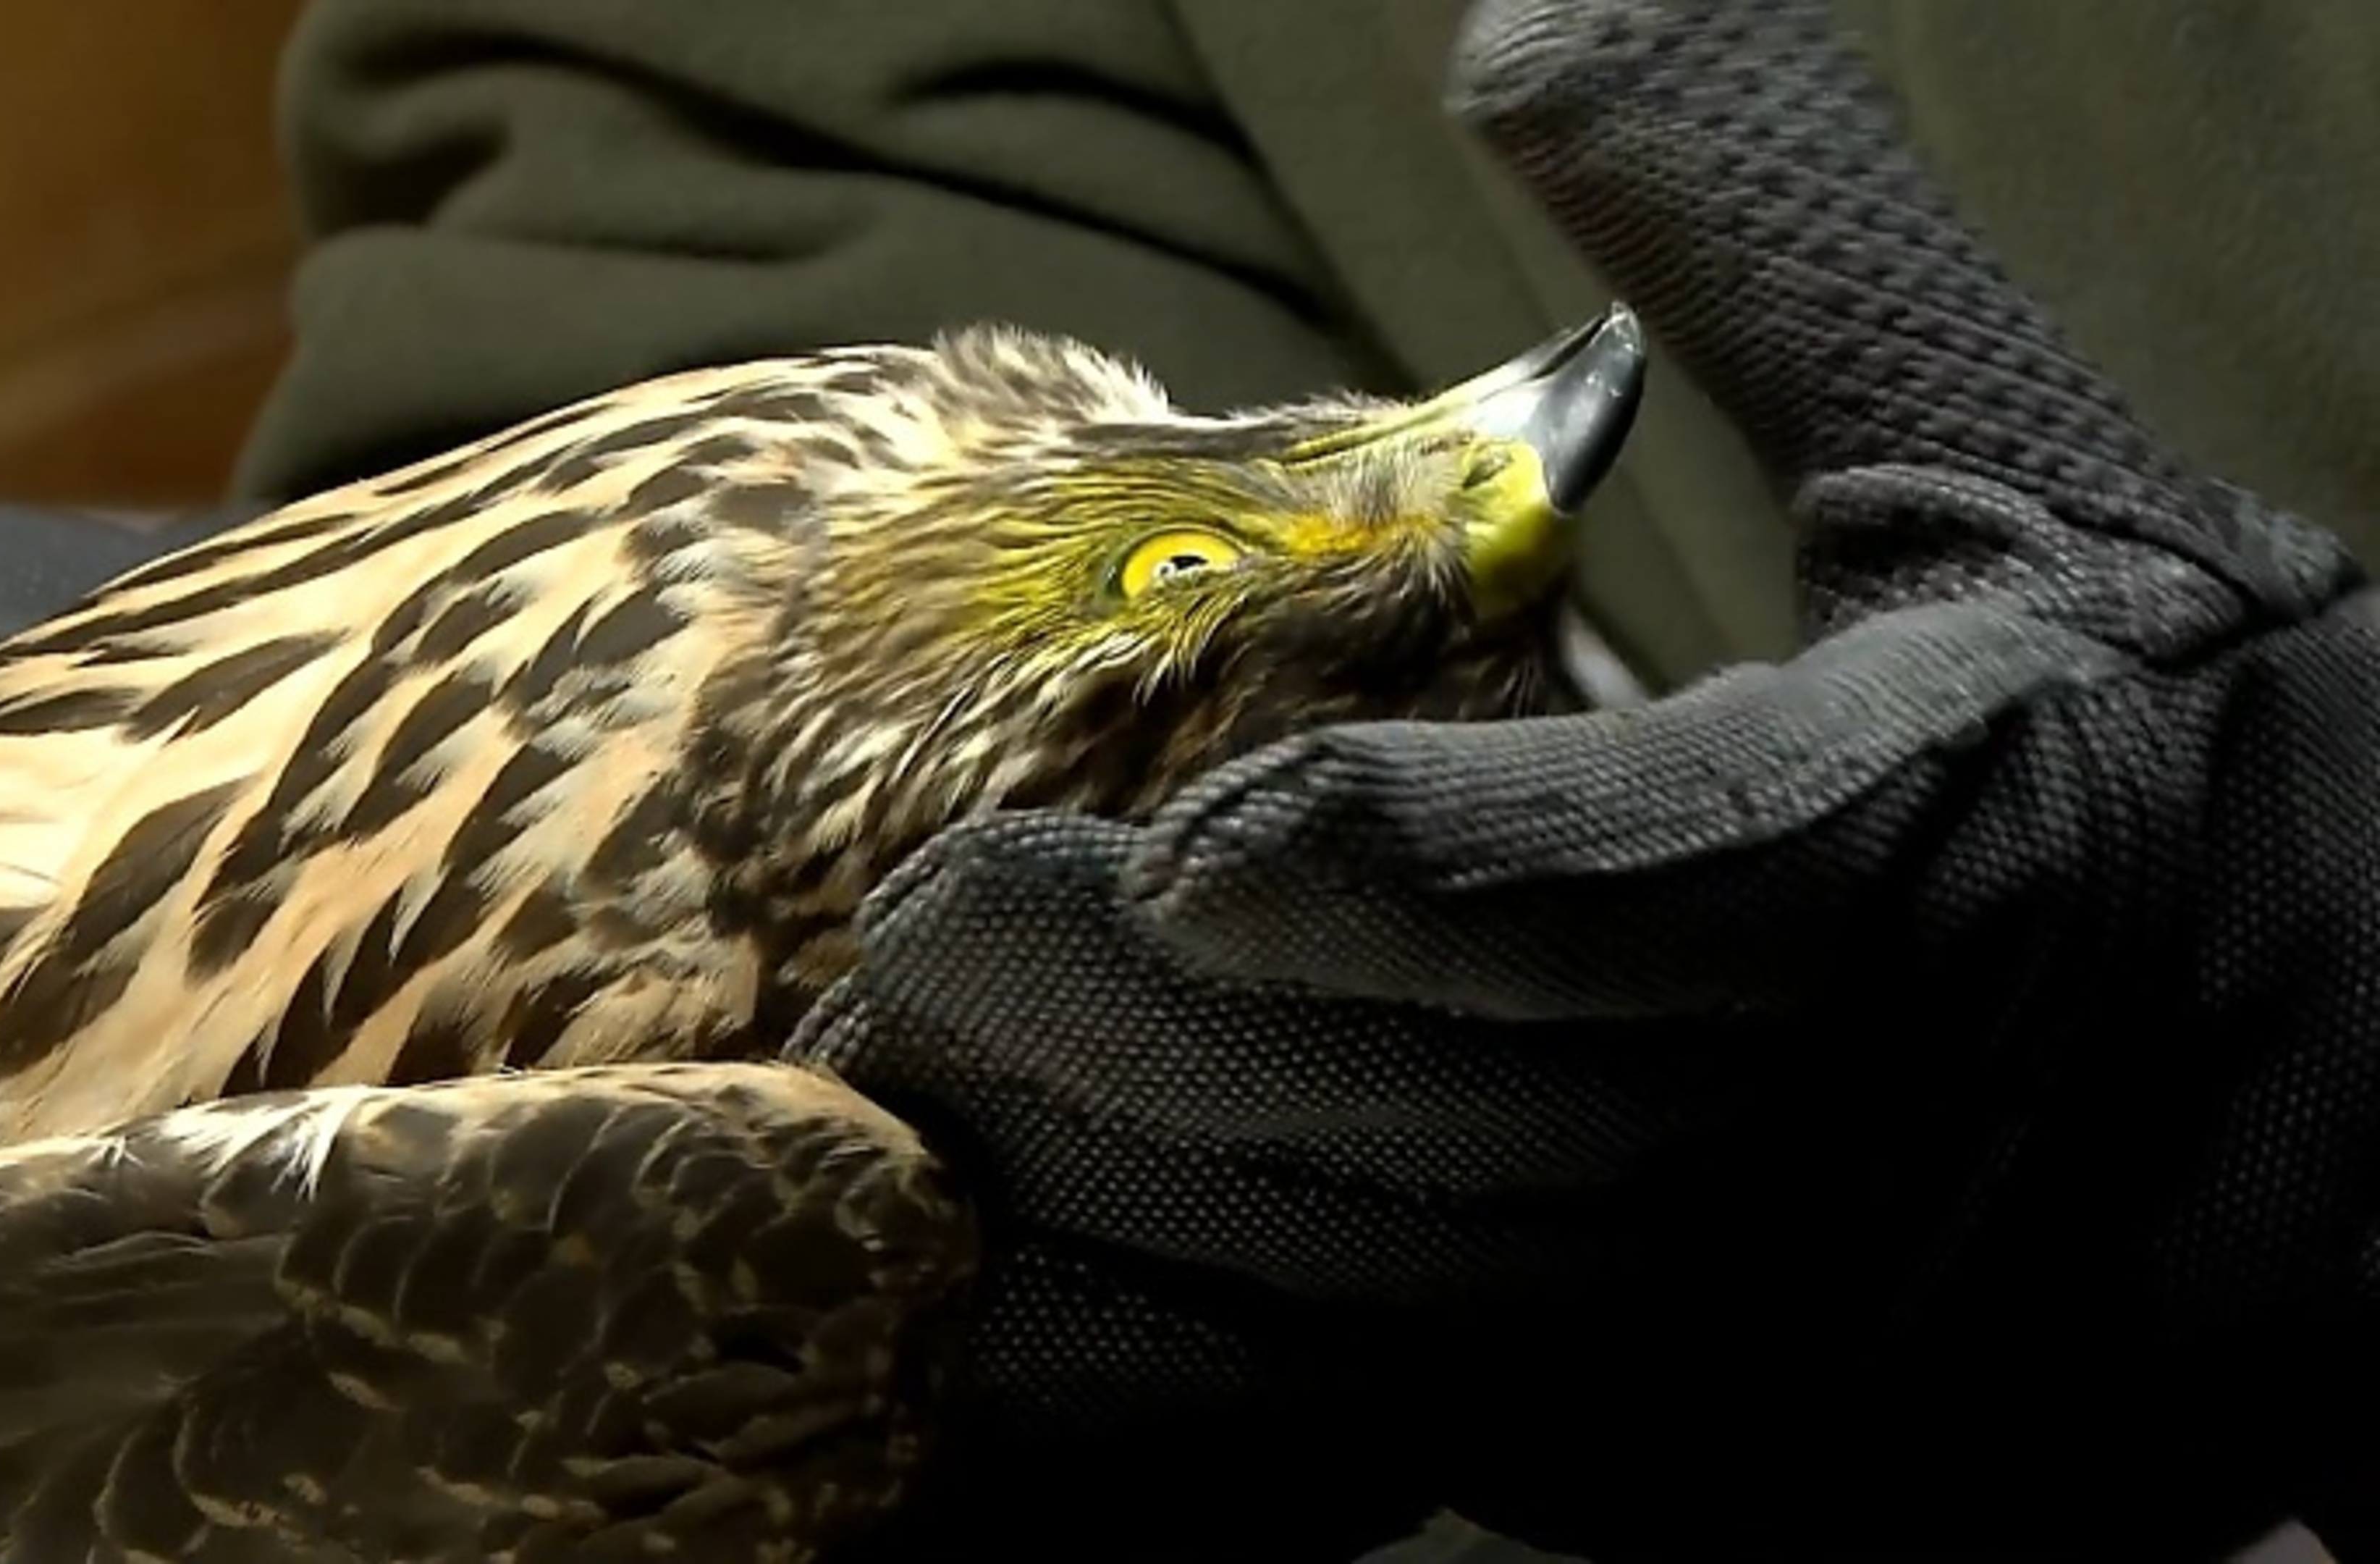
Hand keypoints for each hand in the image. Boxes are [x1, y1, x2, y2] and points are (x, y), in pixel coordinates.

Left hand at [790, 1, 2379, 1558]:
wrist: (2366, 1096)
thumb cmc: (2169, 757)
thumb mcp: (2020, 468)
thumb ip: (1772, 243)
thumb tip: (1538, 19)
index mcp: (1966, 856)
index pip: (1695, 894)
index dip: (1445, 885)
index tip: (1209, 853)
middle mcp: (1869, 1141)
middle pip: (1487, 1144)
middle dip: (1178, 1074)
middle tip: (908, 966)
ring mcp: (1785, 1345)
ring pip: (1424, 1341)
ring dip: (1148, 1259)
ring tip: (900, 1140)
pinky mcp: (1709, 1463)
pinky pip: (1429, 1455)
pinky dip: (1223, 1408)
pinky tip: (1028, 1323)